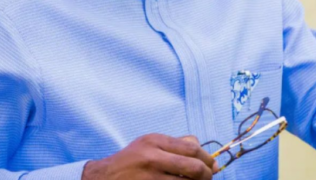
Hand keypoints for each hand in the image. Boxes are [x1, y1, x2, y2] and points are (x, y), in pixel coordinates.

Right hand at [81, 134, 216, 179]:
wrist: (102, 177)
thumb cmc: (131, 161)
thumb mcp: (149, 144)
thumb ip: (176, 144)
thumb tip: (205, 152)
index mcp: (154, 141)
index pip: (192, 148)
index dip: (208, 158)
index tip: (213, 166)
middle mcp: (151, 157)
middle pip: (194, 167)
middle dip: (207, 175)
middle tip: (209, 178)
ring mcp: (149, 177)